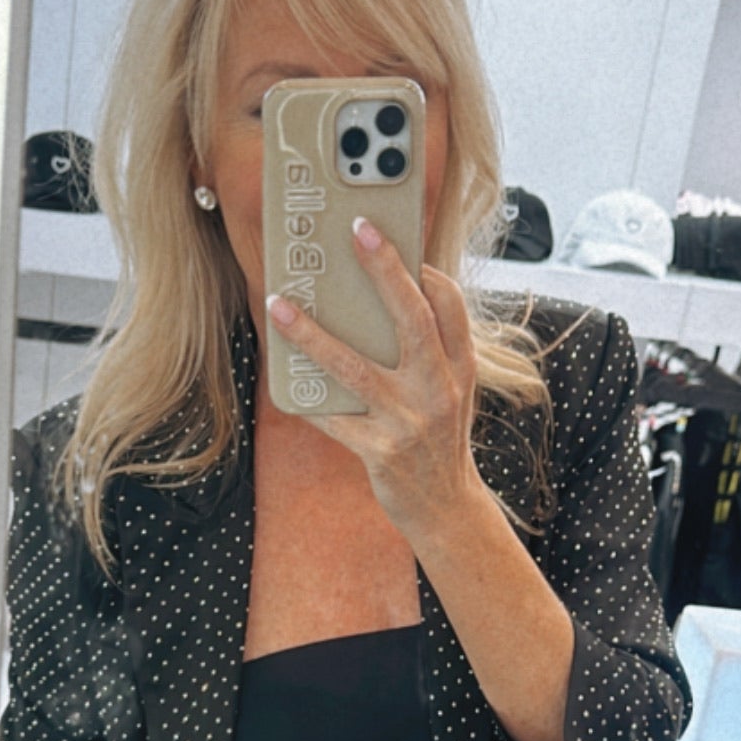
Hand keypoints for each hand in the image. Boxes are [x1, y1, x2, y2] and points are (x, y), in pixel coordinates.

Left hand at [266, 219, 480, 539]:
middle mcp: (440, 390)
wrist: (446, 509)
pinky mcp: (381, 451)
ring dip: (311, 334)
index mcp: (461, 371)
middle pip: (412, 318)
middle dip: (385, 270)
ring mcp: (410, 421)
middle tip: (359, 230)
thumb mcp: (450, 394)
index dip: (428, 273)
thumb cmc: (439, 442)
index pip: (451, 308)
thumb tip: (373, 312)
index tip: (403, 244)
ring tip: (279, 305)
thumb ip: (428, 355)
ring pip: (354, 367)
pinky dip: (306, 398)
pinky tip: (282, 380)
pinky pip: (333, 417)